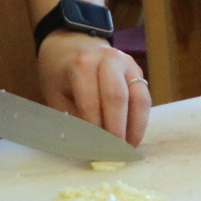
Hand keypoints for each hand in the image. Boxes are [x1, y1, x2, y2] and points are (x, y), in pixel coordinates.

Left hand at [37, 29, 148, 144]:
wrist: (72, 45)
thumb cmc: (60, 74)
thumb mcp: (56, 96)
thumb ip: (72, 119)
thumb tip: (88, 146)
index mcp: (82, 64)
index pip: (92, 102)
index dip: (95, 130)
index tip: (95, 152)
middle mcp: (108, 60)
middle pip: (118, 98)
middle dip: (117, 130)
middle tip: (114, 154)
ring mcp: (127, 64)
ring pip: (138, 98)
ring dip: (134, 127)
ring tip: (127, 148)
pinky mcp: (138, 71)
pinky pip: (144, 98)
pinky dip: (140, 119)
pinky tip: (133, 136)